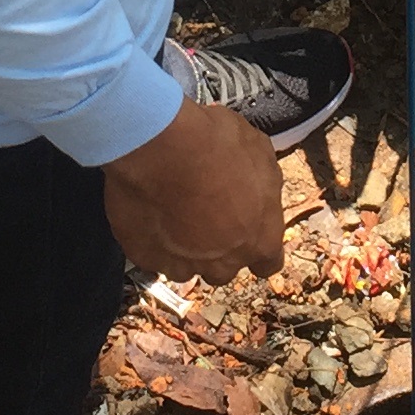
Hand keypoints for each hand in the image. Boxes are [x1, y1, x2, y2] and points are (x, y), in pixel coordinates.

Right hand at [102, 98, 285, 282]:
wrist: (160, 147)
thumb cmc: (214, 145)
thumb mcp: (259, 151)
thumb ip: (262, 183)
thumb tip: (255, 185)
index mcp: (260, 239)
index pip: (267, 263)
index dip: (255, 245)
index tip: (245, 230)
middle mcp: (224, 262)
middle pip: (225, 269)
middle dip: (217, 248)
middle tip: (204, 213)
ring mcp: (183, 265)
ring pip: (187, 268)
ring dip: (183, 248)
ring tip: (173, 213)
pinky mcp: (147, 259)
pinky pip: (153, 258)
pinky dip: (152, 242)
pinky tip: (149, 214)